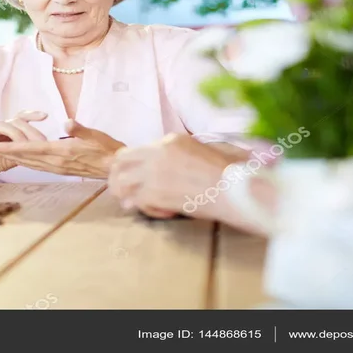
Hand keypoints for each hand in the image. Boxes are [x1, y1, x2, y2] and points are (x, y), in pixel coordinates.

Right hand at [0, 110, 47, 179]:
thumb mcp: (17, 156)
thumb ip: (29, 149)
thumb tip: (50, 149)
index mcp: (10, 129)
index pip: (21, 117)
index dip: (32, 114)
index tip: (45, 116)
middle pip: (14, 122)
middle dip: (29, 131)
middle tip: (41, 142)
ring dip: (11, 133)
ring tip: (22, 143)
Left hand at [0, 119, 124, 178]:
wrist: (116, 168)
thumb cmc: (108, 148)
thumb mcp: (95, 135)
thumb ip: (79, 129)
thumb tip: (67, 122)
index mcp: (60, 152)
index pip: (28, 149)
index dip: (7, 147)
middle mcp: (55, 162)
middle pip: (22, 157)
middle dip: (1, 153)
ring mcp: (57, 168)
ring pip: (27, 162)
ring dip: (9, 157)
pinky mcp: (60, 170)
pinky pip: (36, 166)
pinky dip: (22, 161)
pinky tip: (17, 159)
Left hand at [107, 133, 238, 219]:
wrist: (235, 189)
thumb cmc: (227, 173)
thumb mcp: (201, 151)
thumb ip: (178, 154)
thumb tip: (164, 166)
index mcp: (170, 140)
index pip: (134, 150)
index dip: (130, 166)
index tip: (133, 177)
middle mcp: (157, 153)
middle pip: (119, 162)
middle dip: (117, 177)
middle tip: (123, 192)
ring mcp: (154, 172)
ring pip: (121, 182)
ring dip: (126, 195)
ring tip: (134, 204)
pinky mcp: (155, 192)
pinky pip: (137, 202)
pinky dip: (147, 209)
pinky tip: (162, 213)